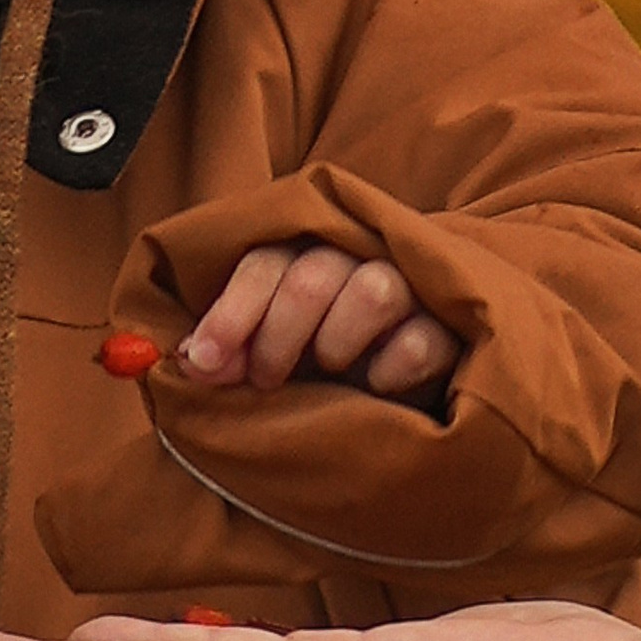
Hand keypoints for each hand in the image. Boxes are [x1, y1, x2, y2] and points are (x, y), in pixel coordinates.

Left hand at [177, 243, 457, 401]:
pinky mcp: (451, 326)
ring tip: (330, 372)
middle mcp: (360, 256)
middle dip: (278, 336)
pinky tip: (376, 387)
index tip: (204, 362)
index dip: (231, 312)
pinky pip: (419, 341)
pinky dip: (390, 370)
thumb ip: (234, 347)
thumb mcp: (276, 348)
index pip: (264, 262)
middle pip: (312, 276)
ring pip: (372, 291)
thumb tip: (188, 363)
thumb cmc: (330, 356)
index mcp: (309, 253)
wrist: (415, 378)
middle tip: (267, 380)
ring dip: (336, 342)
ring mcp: (412, 286)